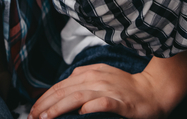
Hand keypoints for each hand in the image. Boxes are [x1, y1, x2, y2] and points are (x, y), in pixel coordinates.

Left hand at [28, 64, 167, 118]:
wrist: (153, 91)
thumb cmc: (126, 88)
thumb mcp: (100, 77)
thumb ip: (81, 81)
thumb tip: (61, 89)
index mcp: (89, 73)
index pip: (60, 85)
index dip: (44, 98)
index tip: (33, 111)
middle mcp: (96, 79)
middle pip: (65, 90)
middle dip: (46, 105)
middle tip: (33, 117)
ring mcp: (108, 89)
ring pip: (78, 96)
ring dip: (59, 107)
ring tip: (46, 118)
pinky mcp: (121, 102)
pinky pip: (103, 103)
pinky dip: (90, 107)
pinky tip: (81, 114)